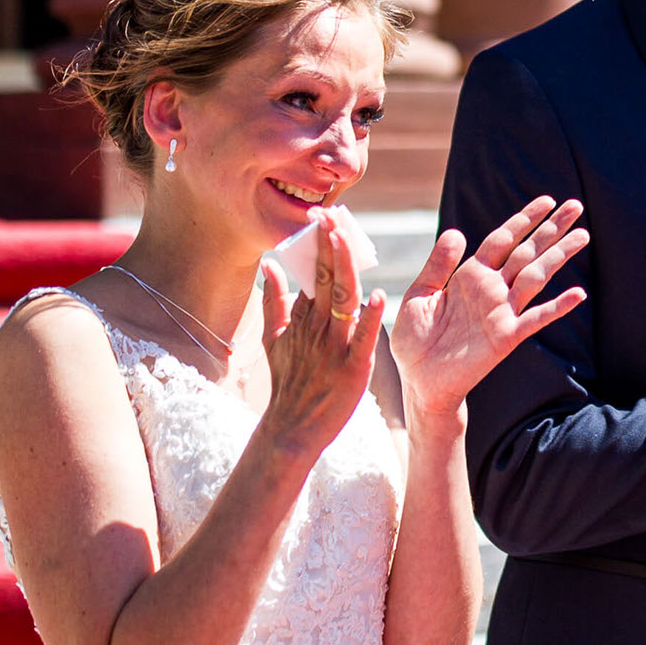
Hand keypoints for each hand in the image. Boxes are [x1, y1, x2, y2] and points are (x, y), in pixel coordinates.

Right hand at [257, 212, 388, 464]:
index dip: (319, 244)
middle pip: (326, 279)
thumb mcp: (273, 339)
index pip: (313, 273)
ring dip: (344, 268)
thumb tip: (268, 263)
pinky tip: (377, 296)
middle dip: (330, 245)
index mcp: (304, 317)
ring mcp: (335, 347)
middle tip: (331, 215)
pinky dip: (370, 318)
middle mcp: (318, 327)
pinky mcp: (353, 368)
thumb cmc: (288, 383)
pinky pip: (363, 339)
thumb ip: (273, 300)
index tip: (322, 216)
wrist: (292, 428)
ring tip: (345, 239)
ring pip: (342, 300)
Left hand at [390, 196, 589, 434]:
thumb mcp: (419, 295)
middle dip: (551, 228)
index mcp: (470, 276)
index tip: (546, 200)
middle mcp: (491, 289)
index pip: (502, 239)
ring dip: (559, 256)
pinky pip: (535, 319)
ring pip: (536, 276)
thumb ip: (438, 264)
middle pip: (527, 251)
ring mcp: (501, 312)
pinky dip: (557, 307)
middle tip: (576, 206)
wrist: (418, 382)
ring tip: (582, 235)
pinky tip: (578, 294)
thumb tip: (458, 232)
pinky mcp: (506, 336)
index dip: (523, 219)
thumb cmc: (416, 341)